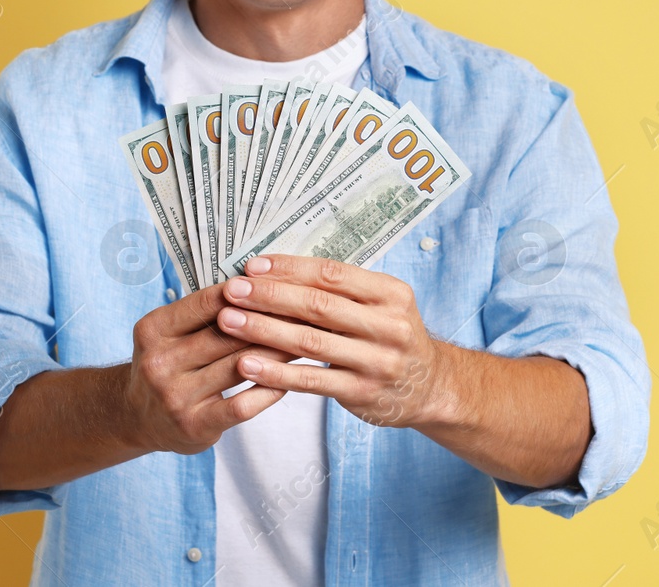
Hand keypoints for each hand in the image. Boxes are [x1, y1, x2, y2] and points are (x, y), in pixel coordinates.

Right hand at [126, 282, 295, 454]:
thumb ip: (203, 311)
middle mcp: (160, 362)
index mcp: (154, 329)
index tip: (280, 285)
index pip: (207, 302)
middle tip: (305, 310)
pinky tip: (288, 379)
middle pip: (226, 334)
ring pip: (239, 366)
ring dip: (277, 353)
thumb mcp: (169, 332)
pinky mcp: (194, 425)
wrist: (138, 417)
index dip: (247, 293)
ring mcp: (176, 396)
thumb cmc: (167, 364)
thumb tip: (258, 284)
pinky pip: (242, 404)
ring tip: (304, 340)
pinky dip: (268, 389)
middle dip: (269, 320)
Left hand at [217, 255, 447, 429]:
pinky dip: (276, 373)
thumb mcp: (382, 304)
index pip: (332, 274)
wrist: (430, 387)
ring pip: (310, 342)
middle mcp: (388, 325)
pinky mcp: (362, 393)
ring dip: (264, 331)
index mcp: (390, 293)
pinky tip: (247, 365)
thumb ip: (341, 290)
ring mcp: (376, 362)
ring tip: (228, 322)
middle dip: (269, 296)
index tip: (253, 266)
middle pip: (318, 305)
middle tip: (232, 290)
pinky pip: (311, 381)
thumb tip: (277, 270)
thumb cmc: (391, 336)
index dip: (289, 268)